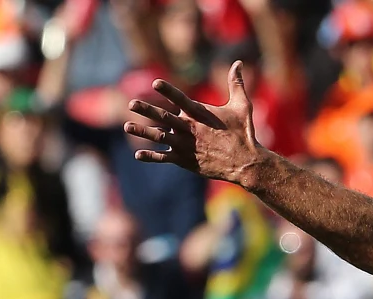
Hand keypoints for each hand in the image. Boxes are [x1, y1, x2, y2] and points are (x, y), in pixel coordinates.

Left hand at [124, 62, 264, 185]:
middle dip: (146, 110)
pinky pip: (165, 158)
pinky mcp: (186, 161)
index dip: (168, 91)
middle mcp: (191, 129)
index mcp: (201, 114)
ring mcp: (186, 146)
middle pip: (164, 117)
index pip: (181, 99)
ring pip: (160, 137)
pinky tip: (138, 155)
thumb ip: (236, 83)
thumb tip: (238, 62)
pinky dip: (151, 157)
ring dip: (142, 132)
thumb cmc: (244, 133)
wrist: (245, 162)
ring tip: (127, 126)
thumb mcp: (242, 106)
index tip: (155, 83)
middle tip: (131, 103)